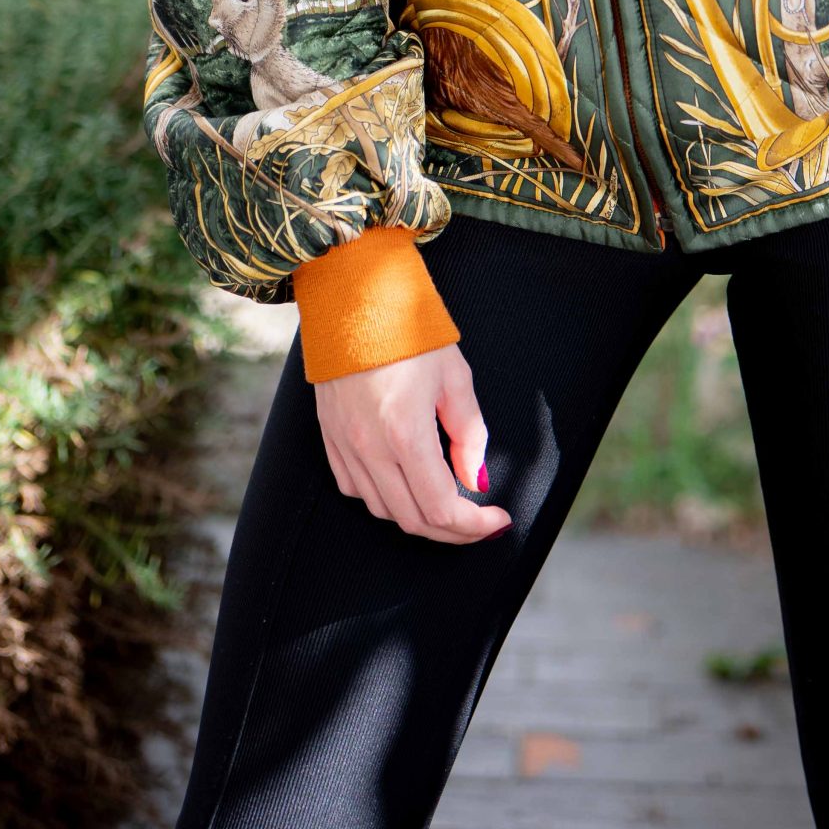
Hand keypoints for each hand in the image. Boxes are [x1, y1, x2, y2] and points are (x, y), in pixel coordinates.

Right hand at [316, 340, 514, 544]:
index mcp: (405, 433)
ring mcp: (345, 445)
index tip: (498, 519)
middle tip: (479, 522)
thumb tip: (475, 480)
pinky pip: (356, 489)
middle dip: (452, 532)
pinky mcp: (330, 438)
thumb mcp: (455, 376)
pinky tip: (405, 484)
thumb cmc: (408, 330)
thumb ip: (469, 434)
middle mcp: (370, 448)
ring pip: (382, 510)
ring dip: (418, 517)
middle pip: (412, 519)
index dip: (474, 525)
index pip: (442, 507)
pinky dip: (384, 498)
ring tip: (447, 505)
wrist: (354, 296)